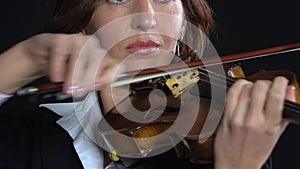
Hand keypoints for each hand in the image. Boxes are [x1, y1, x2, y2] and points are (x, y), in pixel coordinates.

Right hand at [1, 33, 122, 95]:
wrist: (39, 60)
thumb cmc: (63, 71)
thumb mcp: (80, 81)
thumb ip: (91, 84)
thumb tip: (97, 86)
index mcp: (101, 57)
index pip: (115, 65)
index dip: (109, 77)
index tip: (98, 87)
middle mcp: (92, 46)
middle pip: (98, 60)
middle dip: (88, 80)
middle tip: (77, 93)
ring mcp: (76, 39)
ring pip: (80, 55)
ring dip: (74, 75)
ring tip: (67, 88)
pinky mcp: (59, 38)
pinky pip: (60, 51)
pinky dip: (58, 67)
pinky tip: (56, 78)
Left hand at [214, 77, 295, 168]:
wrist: (235, 165)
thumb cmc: (256, 151)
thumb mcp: (276, 134)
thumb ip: (285, 112)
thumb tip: (289, 90)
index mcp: (269, 126)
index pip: (276, 96)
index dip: (280, 82)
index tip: (281, 81)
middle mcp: (252, 121)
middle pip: (260, 87)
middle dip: (266, 83)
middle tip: (267, 88)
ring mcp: (237, 118)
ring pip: (245, 88)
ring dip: (252, 85)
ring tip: (255, 91)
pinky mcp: (226, 116)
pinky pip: (231, 93)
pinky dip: (238, 86)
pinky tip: (242, 89)